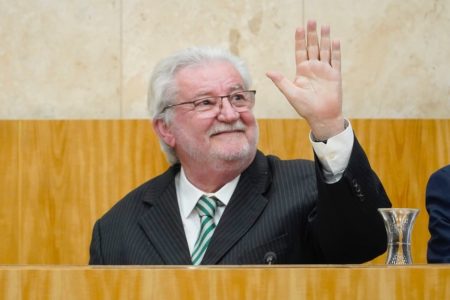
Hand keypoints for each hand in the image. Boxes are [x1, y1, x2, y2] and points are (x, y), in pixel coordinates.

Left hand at [266, 20, 343, 140]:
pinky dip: (335, 51)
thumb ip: (281, 81)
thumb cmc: (305, 107)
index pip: (300, 51)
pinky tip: (335, 41)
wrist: (321, 117)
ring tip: (324, 26)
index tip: (299, 28)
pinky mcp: (335, 75)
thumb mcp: (291, 93)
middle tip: (311, 20)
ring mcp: (325, 71)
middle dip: (312, 34)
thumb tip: (268, 72)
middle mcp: (313, 68)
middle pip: (313, 47)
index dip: (299, 40)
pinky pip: (336, 60)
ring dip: (324, 38)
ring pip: (325, 50)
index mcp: (302, 71)